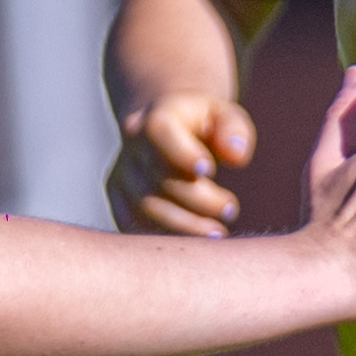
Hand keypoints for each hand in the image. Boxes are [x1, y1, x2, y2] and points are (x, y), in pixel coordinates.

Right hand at [108, 91, 259, 235]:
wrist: (164, 127)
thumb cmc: (203, 123)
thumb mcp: (225, 115)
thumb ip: (235, 130)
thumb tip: (236, 156)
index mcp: (156, 117)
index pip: (159, 133)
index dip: (181, 154)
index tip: (209, 171)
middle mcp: (133, 146)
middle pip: (159, 179)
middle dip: (199, 201)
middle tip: (230, 210)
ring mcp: (122, 174)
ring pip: (146, 209)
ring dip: (185, 227)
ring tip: (217, 232)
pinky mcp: (118, 197)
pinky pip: (133, 225)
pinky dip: (162, 237)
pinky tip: (191, 241)